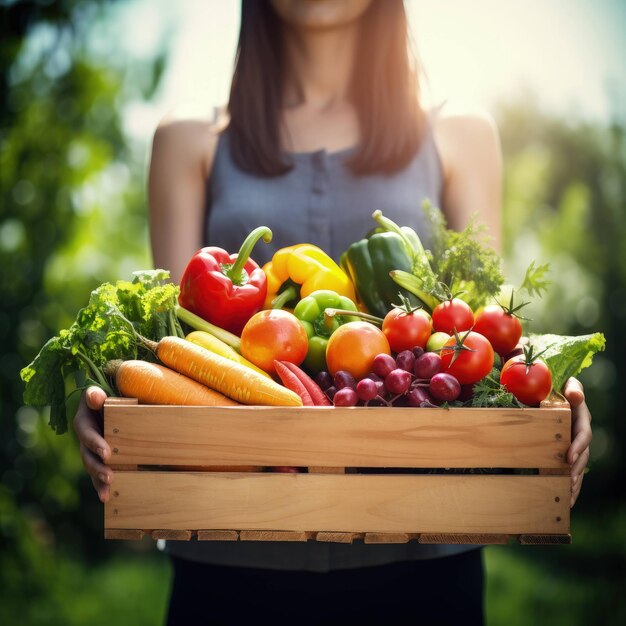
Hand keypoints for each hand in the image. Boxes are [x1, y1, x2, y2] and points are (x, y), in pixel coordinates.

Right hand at [73, 386, 112, 502]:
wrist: (115, 401)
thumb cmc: (109, 395)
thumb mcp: (101, 392)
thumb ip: (96, 395)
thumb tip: (95, 396)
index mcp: (84, 421)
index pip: (87, 434)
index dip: (95, 444)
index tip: (107, 454)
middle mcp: (86, 438)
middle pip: (87, 456)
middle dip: (97, 468)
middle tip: (110, 477)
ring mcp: (92, 450)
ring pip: (92, 468)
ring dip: (98, 481)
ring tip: (106, 493)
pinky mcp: (101, 458)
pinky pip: (100, 474)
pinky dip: (102, 486)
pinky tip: (108, 497)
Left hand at [562, 377, 591, 507]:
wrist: (550, 390)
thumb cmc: (558, 386)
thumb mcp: (566, 384)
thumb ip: (573, 388)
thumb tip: (576, 395)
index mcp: (581, 418)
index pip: (583, 435)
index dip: (578, 447)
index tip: (568, 458)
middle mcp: (580, 433)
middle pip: (582, 455)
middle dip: (577, 470)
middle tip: (569, 483)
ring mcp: (574, 444)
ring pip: (578, 466)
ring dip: (575, 482)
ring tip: (569, 497)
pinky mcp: (565, 451)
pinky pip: (570, 469)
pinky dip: (569, 483)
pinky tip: (565, 498)